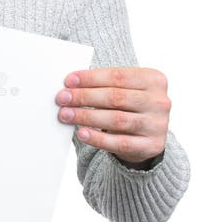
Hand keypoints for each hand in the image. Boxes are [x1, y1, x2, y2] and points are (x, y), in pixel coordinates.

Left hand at [55, 66, 170, 165]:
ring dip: (87, 116)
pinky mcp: (151, 146)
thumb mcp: (125, 90)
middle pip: (116, 97)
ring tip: (66, 114)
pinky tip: (82, 133)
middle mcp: (159, 101)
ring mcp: (157, 125)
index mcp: (154, 80)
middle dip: (85, 97)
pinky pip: (119, 142)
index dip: (91, 78)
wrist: (148, 136)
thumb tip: (71, 85)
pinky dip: (98, 138)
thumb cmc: (129, 106)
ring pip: (116, 119)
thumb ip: (104, 85)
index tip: (68, 81)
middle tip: (62, 98)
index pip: (118, 76)